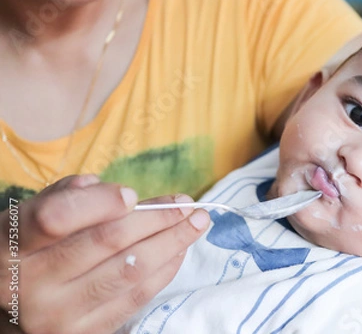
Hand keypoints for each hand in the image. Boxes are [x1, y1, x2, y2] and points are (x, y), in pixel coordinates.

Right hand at [0, 175, 209, 333]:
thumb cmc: (27, 254)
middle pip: (108, 242)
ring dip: (172, 242)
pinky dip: (164, 271)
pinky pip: (135, 298)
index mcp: (11, 246)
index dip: (100, 203)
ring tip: (196, 223)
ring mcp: (58, 315)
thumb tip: (115, 193)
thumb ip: (65, 198)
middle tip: (187, 203)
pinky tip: (178, 250)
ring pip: (130, 271)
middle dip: (158, 218)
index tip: (133, 194)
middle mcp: (30, 284)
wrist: (6, 312)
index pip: (57, 218)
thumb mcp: (30, 219)